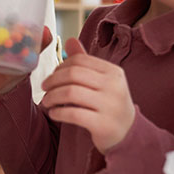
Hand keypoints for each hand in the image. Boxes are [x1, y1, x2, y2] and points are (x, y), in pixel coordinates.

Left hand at [39, 37, 135, 152]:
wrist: (128, 133)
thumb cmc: (109, 103)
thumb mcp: (101, 80)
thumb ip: (85, 62)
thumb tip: (69, 40)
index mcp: (113, 72)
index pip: (80, 60)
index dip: (60, 66)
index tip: (51, 77)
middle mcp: (114, 86)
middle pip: (73, 74)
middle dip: (53, 80)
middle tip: (44, 88)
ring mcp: (110, 106)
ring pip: (71, 93)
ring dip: (52, 97)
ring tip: (46, 102)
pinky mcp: (103, 125)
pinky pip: (73, 114)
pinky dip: (58, 113)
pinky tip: (53, 113)